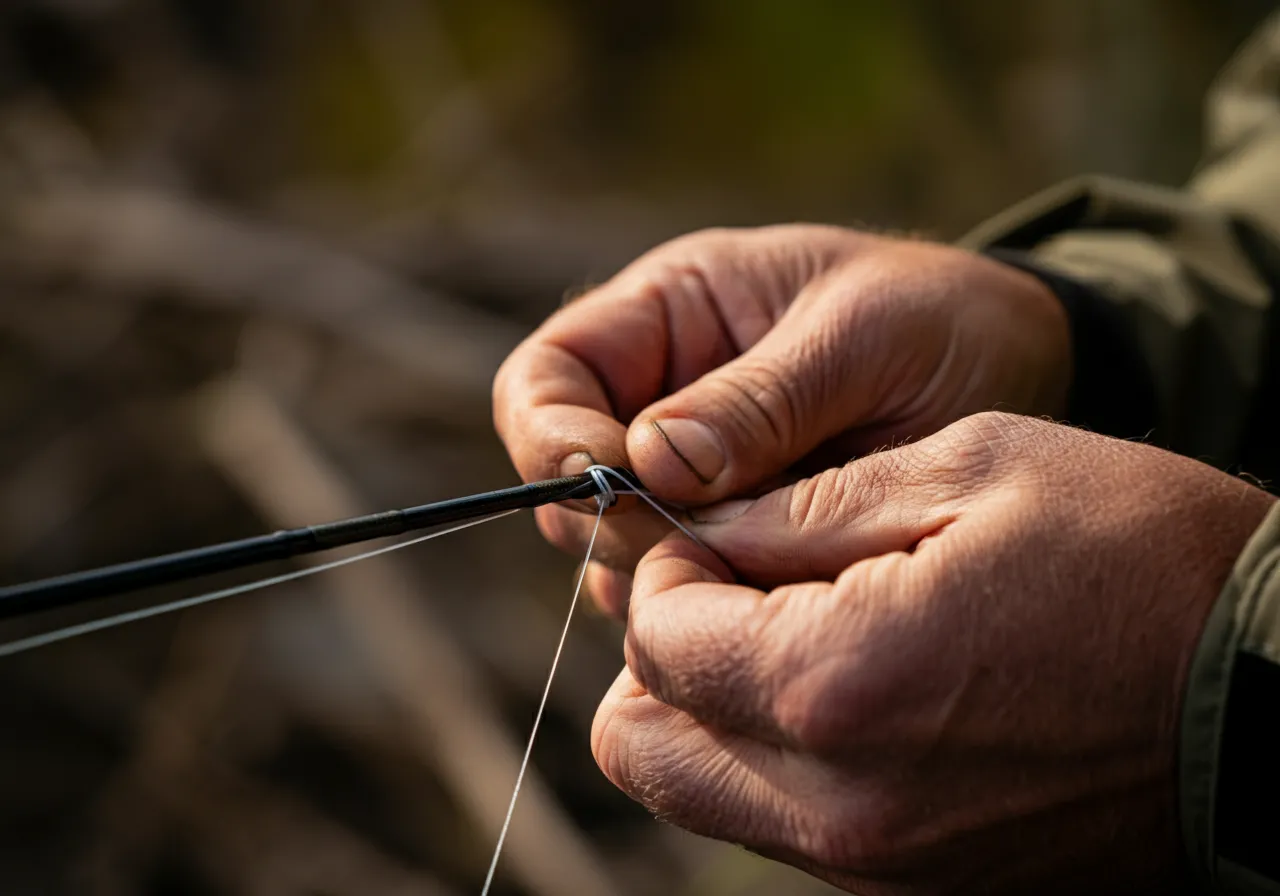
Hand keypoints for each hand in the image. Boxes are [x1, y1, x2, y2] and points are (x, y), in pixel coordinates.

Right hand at [493, 226, 1070, 614]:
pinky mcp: (736, 539)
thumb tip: (650, 466)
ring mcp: (695, 479)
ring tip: (765, 561)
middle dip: (617, 519)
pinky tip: (781, 595)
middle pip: (568, 478)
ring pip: (620, 549)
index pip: (548, 377)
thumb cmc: (943, 321)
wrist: (1026, 371)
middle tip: (704, 539)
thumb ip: (760, 400)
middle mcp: (662, 400)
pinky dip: (715, 602)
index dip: (552, 436)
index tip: (605, 485)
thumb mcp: (862, 336)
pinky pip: (688, 585)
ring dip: (668, 571)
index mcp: (670, 316)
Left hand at [592, 413, 1275, 894]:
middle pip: (641, 742)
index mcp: (837, 684)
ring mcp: (874, 863)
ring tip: (794, 628)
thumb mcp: (970, 470)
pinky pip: (777, 822)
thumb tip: (700, 527)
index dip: (665, 567)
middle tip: (735, 585)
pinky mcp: (911, 883)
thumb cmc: (1144, 560)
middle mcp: (836, 805)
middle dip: (663, 651)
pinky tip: (851, 683)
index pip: (653, 640)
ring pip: (697, 789)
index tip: (715, 530)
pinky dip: (775, 754)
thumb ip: (801, 505)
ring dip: (711, 704)